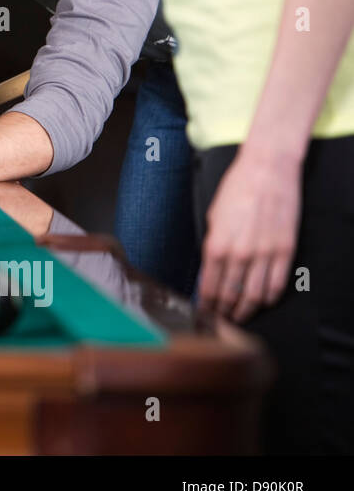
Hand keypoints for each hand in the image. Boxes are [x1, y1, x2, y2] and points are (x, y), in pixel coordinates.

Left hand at [198, 142, 301, 322]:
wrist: (267, 170)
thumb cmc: (236, 189)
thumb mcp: (213, 217)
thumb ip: (213, 245)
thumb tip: (211, 270)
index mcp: (216, 245)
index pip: (209, 287)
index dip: (206, 304)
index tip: (204, 312)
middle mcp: (239, 254)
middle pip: (231, 295)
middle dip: (223, 311)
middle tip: (220, 319)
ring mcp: (264, 254)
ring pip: (254, 296)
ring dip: (245, 310)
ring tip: (239, 316)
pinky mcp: (285, 251)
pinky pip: (277, 284)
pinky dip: (268, 298)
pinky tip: (262, 301)